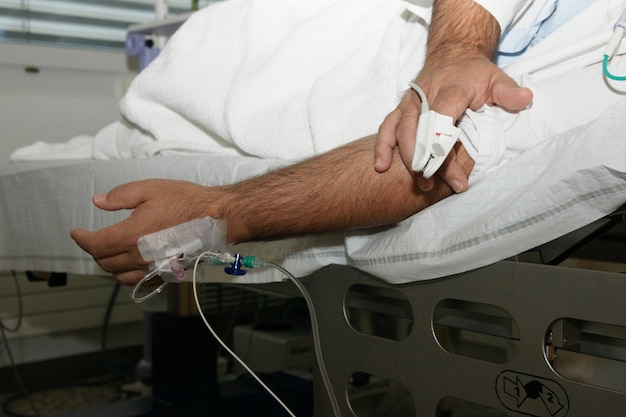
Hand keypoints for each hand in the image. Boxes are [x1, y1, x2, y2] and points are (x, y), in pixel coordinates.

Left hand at [70, 179, 222, 284]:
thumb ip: (121, 196)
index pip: (95, 245)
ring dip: (109, 265)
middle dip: (94, 250)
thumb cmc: (187, 201)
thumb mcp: (150, 189)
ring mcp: (154, 266)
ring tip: (109, 252)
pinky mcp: (167, 272)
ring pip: (119, 275)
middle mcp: (140, 255)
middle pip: (104, 262)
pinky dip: (128, 275)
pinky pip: (140, 282)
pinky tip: (130, 264)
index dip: (81, 238)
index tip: (77, 232)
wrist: (217, 217)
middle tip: (93, 238)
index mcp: (132, 234)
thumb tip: (99, 201)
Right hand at [375, 51, 532, 191]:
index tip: (454, 175)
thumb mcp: (496, 78)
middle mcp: (424, 96)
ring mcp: (410, 103)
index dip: (444, 149)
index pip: (442, 122)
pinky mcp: (401, 109)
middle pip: (418, 131)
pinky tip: (380, 166)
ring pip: (400, 131)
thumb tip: (525, 99)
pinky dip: (382, 146)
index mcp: (450, 90)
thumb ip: (508, 92)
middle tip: (434, 185)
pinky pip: (386, 127)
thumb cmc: (474, 72)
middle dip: (424, 160)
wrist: (452, 52)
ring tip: (417, 183)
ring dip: (404, 158)